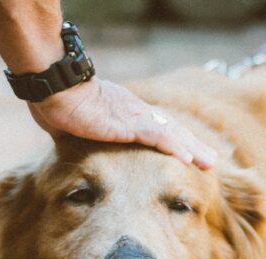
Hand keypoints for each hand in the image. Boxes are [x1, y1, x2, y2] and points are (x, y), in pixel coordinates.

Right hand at [27, 77, 216, 168]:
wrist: (55, 88)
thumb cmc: (57, 103)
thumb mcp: (74, 125)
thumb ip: (80, 135)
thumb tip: (68, 143)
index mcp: (125, 113)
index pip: (157, 128)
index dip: (175, 140)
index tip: (189, 153)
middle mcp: (135, 113)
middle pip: (172, 130)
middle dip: (192, 145)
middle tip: (210, 161)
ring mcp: (133, 117)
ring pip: (171, 134)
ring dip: (191, 149)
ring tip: (208, 163)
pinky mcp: (128, 124)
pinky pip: (156, 136)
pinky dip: (173, 146)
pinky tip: (187, 159)